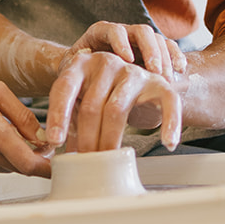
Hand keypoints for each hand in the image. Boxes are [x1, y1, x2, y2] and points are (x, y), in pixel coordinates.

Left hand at [46, 48, 181, 153]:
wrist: (139, 79)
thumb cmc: (102, 94)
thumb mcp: (80, 101)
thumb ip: (68, 121)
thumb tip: (56, 152)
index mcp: (80, 64)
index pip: (63, 88)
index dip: (57, 115)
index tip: (56, 141)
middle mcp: (106, 62)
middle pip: (91, 104)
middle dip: (86, 138)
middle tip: (85, 161)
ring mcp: (133, 72)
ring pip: (117, 109)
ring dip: (110, 140)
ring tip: (107, 160)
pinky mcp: (158, 82)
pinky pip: (167, 102)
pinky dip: (169, 123)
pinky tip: (168, 143)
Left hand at [69, 21, 186, 83]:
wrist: (88, 81)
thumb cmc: (77, 76)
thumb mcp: (72, 70)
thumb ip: (76, 65)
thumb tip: (83, 58)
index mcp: (101, 33)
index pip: (113, 29)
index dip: (121, 42)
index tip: (127, 60)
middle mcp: (123, 33)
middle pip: (141, 31)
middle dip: (150, 50)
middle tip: (155, 71)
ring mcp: (140, 42)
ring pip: (158, 39)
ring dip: (165, 58)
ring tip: (167, 79)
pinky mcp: (154, 52)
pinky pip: (169, 48)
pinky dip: (176, 57)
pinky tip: (181, 71)